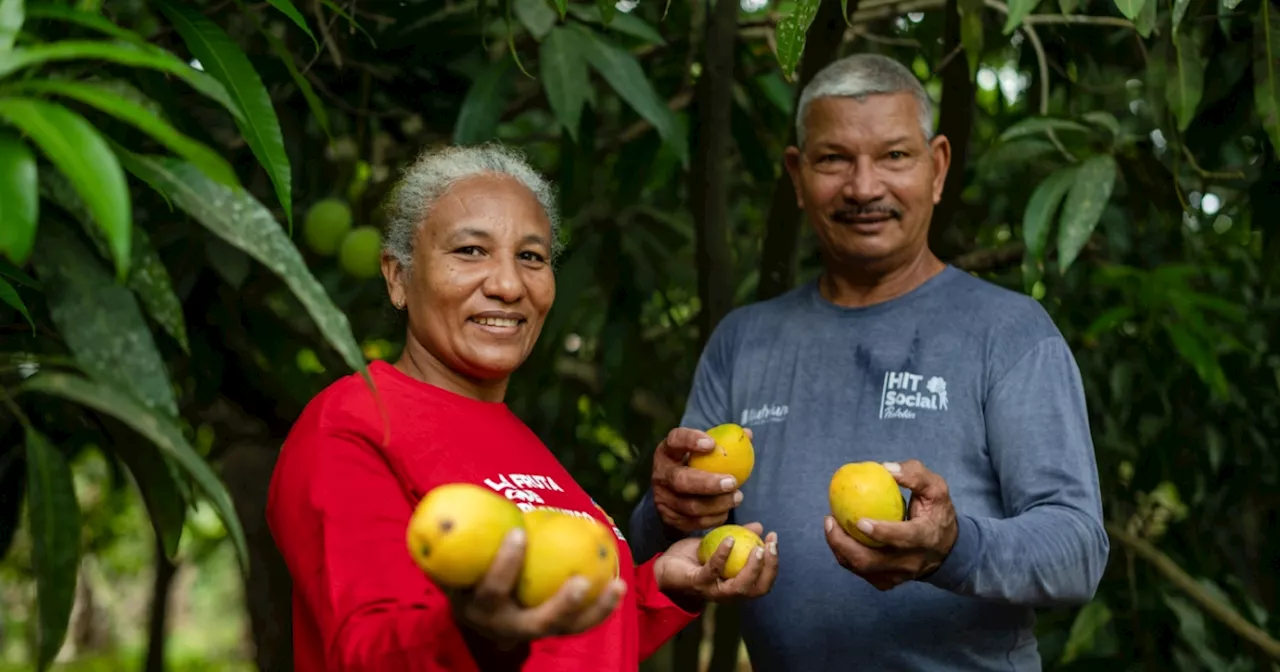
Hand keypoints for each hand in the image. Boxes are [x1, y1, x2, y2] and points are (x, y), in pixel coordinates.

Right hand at [445, 528, 626, 645]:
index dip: (504, 565)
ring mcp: (530, 633)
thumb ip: (461, 529)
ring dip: (594, 610)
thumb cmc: (466, 565)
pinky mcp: (551, 631)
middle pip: (536, 623)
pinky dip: (601, 607)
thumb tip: (474, 488)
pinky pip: (579, 623)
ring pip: (565, 628)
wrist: (474, 606)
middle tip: (581, 580)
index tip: (519, 532)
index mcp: (477, 607)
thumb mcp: (454, 553)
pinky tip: (619, 583)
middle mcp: (504, 628)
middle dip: (560, 605)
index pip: (491, 591)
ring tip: (617, 585)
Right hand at [651, 427, 752, 532]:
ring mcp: (662, 498)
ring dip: (718, 504)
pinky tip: (726, 511)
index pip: (675, 440)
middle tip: (732, 481)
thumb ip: (723, 442)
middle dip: (708, 483)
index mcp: (668, 451)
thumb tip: (748, 434)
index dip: (690, 440)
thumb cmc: (695, 465)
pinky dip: (713, 519)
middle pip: (680, 481)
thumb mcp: (702, 451)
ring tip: (737, 497)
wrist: (675, 494)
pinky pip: (694, 523)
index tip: (712, 444)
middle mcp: (661, 474)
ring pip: (690, 506)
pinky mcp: (669, 518)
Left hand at [654, 522, 778, 602]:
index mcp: (736, 585)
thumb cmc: (695, 558)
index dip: (773, 563)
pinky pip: (713, 570)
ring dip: (752, 568)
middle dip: (769, 568)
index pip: (763, 581)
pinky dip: (723, 556)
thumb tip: (760, 526)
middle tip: (771, 546)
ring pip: (739, 587)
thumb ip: (741, 537)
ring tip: (757, 548)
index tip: (774, 540)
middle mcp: (728, 593)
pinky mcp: (697, 583)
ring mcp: (713, 591)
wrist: (664, 565)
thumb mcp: (720, 545)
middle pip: (757, 588)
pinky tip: (729, 539)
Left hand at [823, 460, 957, 590]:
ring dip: (840, 549)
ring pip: (862, 569)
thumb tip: (885, 468)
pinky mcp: (888, 581)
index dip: (881, 533)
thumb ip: (915, 475)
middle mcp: (911, 561)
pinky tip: (837, 536)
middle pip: (872, 561)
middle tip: (830, 520)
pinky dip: (845, 555)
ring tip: (830, 525)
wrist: (946, 550)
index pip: (903, 539)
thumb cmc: (937, 513)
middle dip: (845, 544)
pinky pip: (860, 571)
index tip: (858, 521)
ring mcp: (899, 575)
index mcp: (926, 538)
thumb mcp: (936, 489)